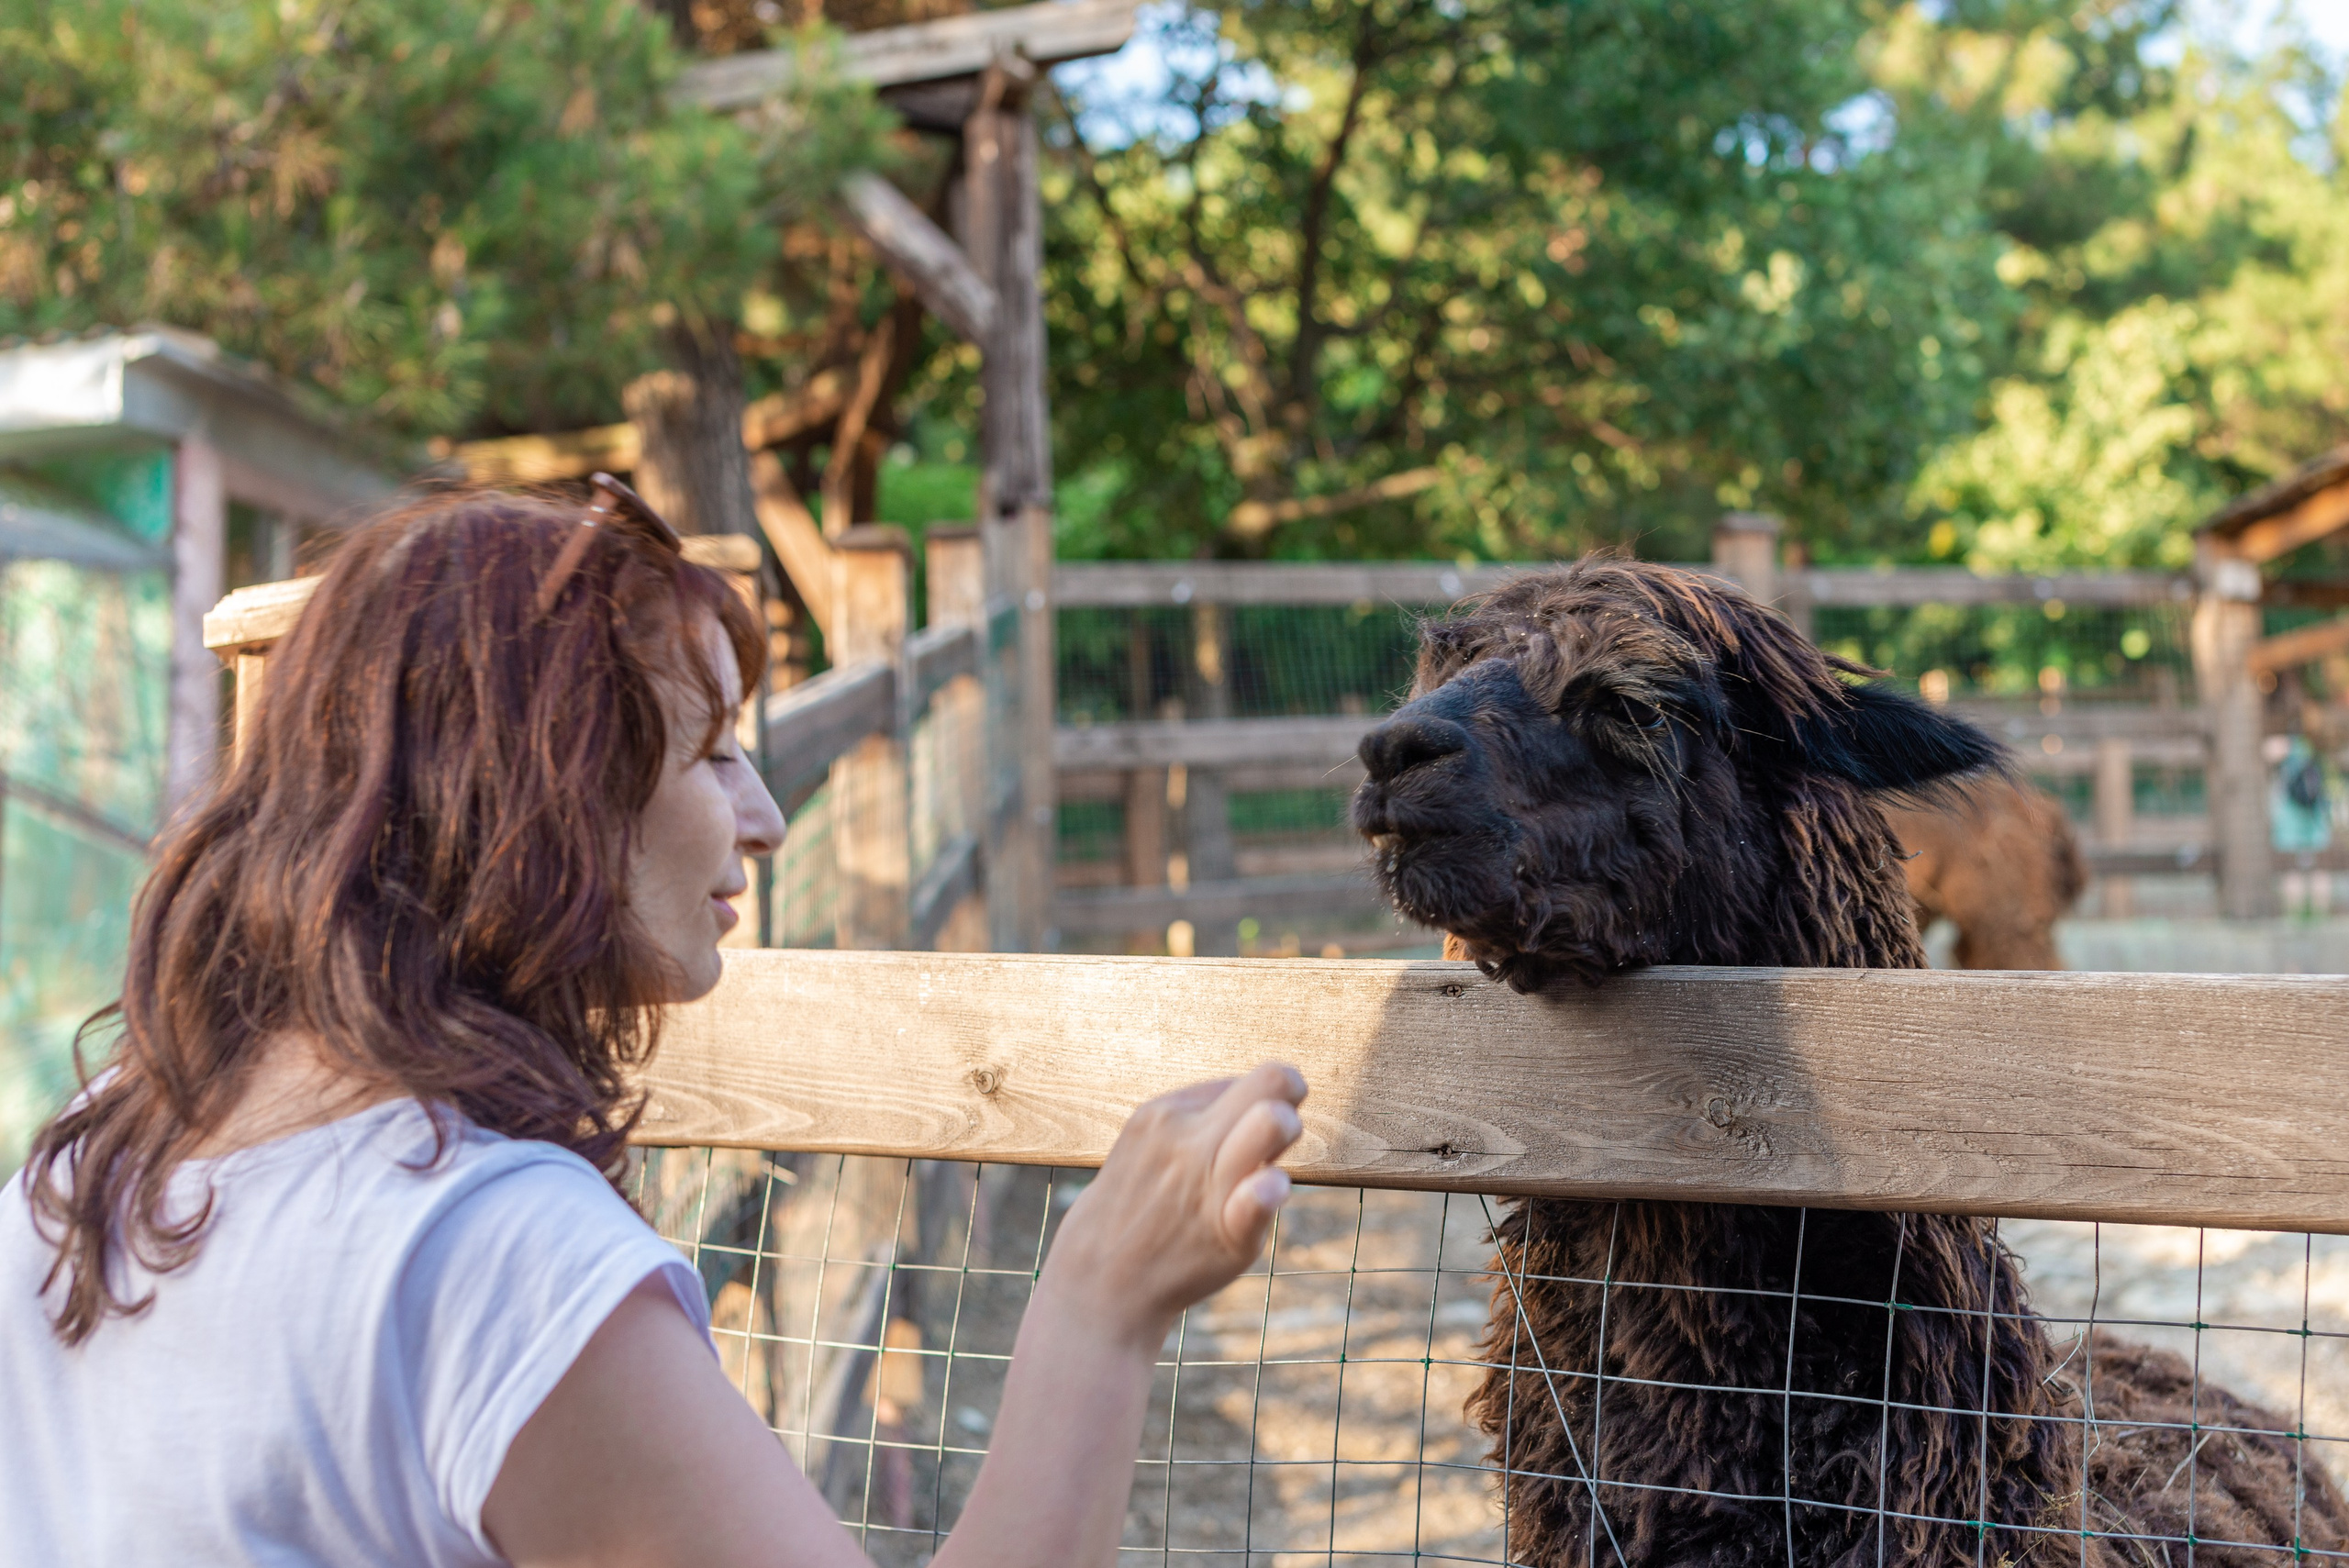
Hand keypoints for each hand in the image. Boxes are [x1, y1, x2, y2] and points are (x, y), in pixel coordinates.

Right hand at [1040, 1062, 1308, 1354]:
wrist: (1100, 1281)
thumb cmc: (1139, 1207)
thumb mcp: (1150, 1143)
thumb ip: (1200, 1118)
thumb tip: (1263, 1095)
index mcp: (1167, 1110)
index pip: (1244, 1083)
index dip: (1256, 1107)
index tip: (1241, 1139)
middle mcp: (1188, 1138)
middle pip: (1273, 1081)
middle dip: (1290, 1097)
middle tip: (1276, 1135)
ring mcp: (1208, 1183)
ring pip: (1272, 1121)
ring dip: (1287, 1130)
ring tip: (1269, 1162)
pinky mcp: (1229, 1231)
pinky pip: (1257, 1199)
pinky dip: (1268, 1190)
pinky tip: (1270, 1187)